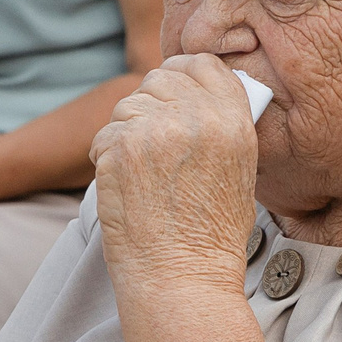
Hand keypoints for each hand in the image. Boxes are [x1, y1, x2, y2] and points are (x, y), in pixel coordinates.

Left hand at [89, 56, 261, 287]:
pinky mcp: (121, 147)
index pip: (201, 64)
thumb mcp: (238, 168)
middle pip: (158, 79)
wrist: (183, 277)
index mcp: (234, 119)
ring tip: (143, 176)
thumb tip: (188, 95)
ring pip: (126, 106)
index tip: (172, 96)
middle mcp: (198, 117)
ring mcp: (157, 129)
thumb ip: (218, 123)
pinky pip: (103, 135)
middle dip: (150, 105)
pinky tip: (126, 189)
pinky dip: (106, 159)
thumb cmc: (208, 234)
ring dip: (126, 134)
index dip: (182, 76)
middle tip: (152, 146)